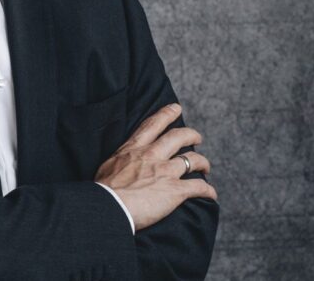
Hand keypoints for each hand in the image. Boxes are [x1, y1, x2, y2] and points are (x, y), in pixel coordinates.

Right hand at [94, 103, 217, 230]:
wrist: (107, 206)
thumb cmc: (102, 189)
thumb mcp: (108, 165)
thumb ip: (120, 161)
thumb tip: (121, 165)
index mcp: (134, 148)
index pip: (153, 125)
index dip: (166, 114)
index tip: (176, 108)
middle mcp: (152, 155)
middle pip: (178, 137)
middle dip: (191, 134)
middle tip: (197, 137)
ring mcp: (165, 171)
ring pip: (193, 159)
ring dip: (202, 162)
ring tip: (205, 167)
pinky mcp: (175, 190)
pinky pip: (198, 186)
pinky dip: (207, 190)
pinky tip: (211, 194)